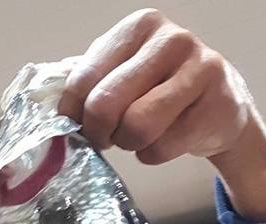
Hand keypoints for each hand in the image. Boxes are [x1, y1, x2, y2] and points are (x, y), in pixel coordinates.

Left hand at [58, 9, 254, 162]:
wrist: (220, 107)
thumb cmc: (161, 90)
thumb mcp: (123, 73)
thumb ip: (87, 81)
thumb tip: (45, 103)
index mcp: (138, 27)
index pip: (82, 78)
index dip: (73, 114)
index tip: (79, 125)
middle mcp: (170, 40)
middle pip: (105, 104)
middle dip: (99, 132)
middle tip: (106, 138)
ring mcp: (199, 70)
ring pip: (136, 127)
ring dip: (127, 143)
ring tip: (135, 137)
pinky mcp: (216, 106)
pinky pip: (160, 148)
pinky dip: (152, 155)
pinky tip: (164, 141)